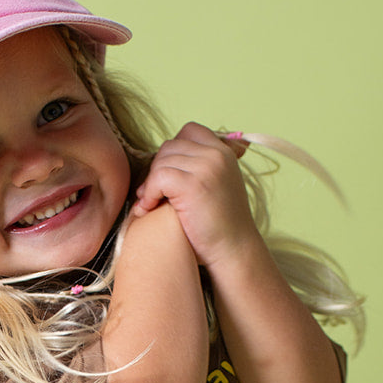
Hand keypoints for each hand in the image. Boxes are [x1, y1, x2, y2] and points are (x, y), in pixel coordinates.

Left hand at [131, 124, 256, 270]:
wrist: (233, 251)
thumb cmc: (220, 226)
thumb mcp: (218, 185)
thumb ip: (201, 166)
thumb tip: (166, 156)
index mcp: (224, 152)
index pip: (189, 131)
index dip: (173, 151)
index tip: (169, 177)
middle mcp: (217, 155)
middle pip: (170, 146)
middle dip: (157, 169)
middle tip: (152, 194)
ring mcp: (207, 167)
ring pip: (161, 161)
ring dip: (150, 184)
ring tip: (150, 203)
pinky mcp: (194, 184)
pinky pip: (158, 177)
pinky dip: (149, 193)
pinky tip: (149, 208)